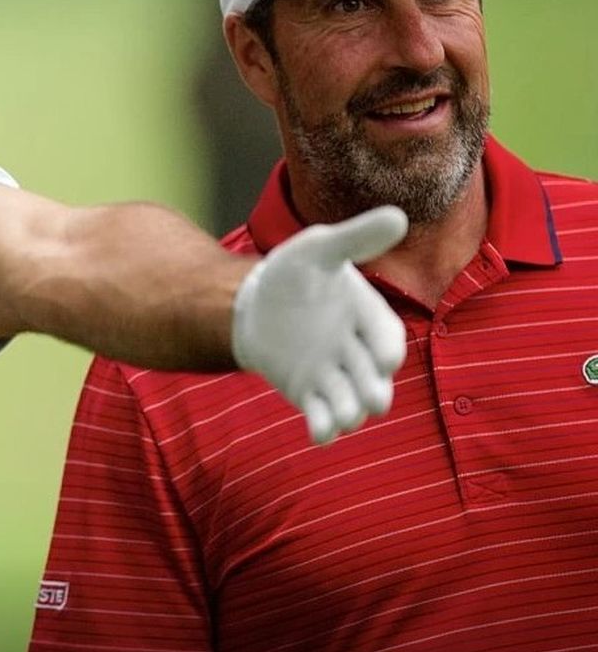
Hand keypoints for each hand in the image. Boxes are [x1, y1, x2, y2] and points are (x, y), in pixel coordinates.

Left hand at [231, 206, 407, 443]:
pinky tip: (318, 435)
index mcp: (368, 317)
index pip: (386, 340)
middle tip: (373, 401)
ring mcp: (335, 376)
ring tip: (343, 419)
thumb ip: (355, 238)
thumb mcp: (319, 250)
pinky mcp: (311, 394)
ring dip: (350, 413)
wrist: (254, 304)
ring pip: (351, 403)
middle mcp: (357, 351)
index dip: (386, 351)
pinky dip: (323, 428)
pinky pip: (322, 416)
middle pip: (374, 379)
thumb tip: (398, 216)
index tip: (384, 359)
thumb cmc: (293, 273)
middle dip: (375, 391)